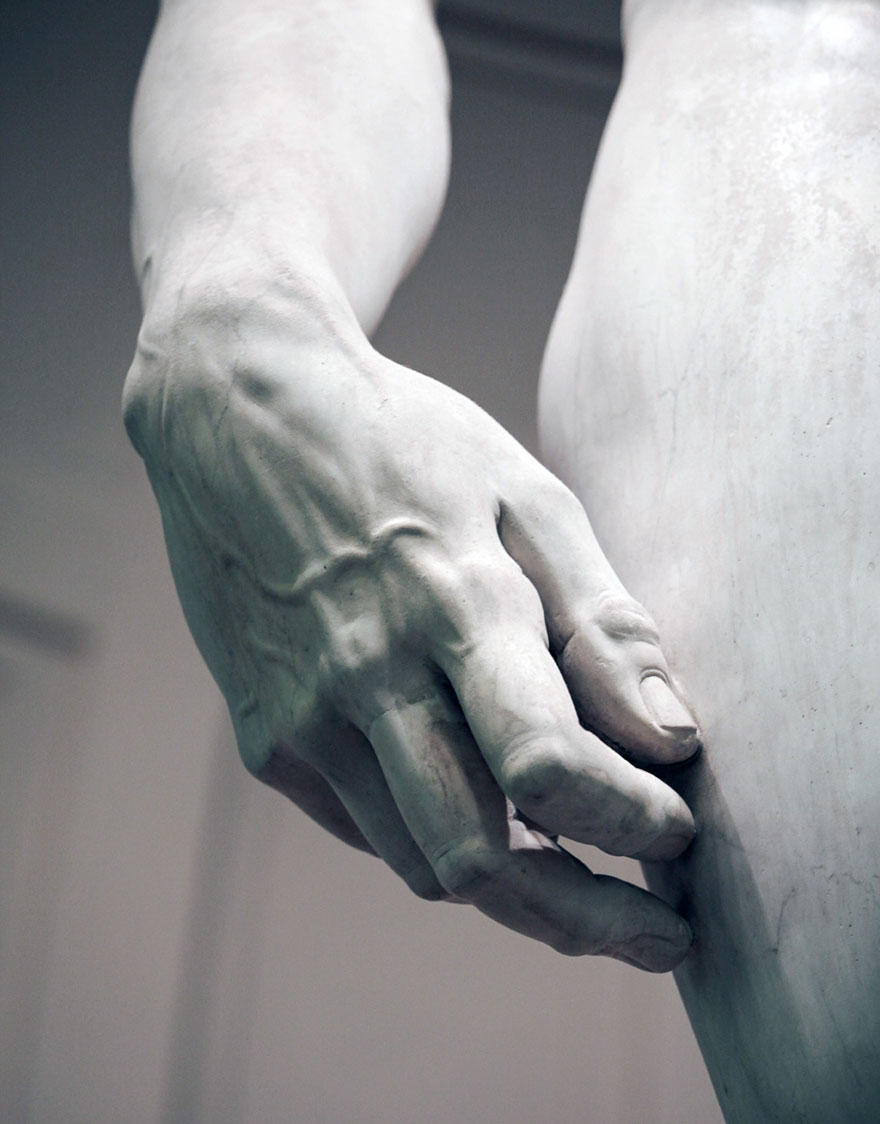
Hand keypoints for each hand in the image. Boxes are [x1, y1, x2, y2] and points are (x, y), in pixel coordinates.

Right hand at [124, 281, 700, 970]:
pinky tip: (477, 796)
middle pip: (481, 862)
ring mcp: (301, 715)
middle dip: (586, 915)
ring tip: (580, 865)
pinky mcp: (265, 738)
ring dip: (516, 887)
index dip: (631, 821)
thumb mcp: (525, 497)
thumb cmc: (407, 447)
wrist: (240, 416)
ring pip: (424, 865)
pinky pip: (370, 827)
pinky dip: (438, 831)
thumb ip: (602, 622)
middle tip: (658, 924)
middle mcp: (365, 674)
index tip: (680, 833)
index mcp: (451, 600)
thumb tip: (674, 738)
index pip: (549, 764)